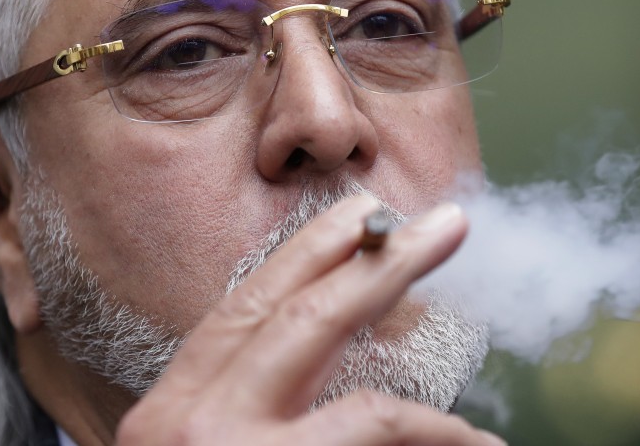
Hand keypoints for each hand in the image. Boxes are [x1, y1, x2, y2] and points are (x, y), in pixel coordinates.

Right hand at [116, 197, 505, 444]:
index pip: (241, 310)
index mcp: (166, 410)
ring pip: (350, 383)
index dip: (304, 255)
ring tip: (471, 303)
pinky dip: (434, 434)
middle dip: (373, 262)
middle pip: (294, 318)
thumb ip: (239, 403)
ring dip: (422, 341)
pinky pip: (377, 436)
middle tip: (442, 225)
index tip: (357, 217)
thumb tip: (316, 348)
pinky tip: (473, 440)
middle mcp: (190, 426)